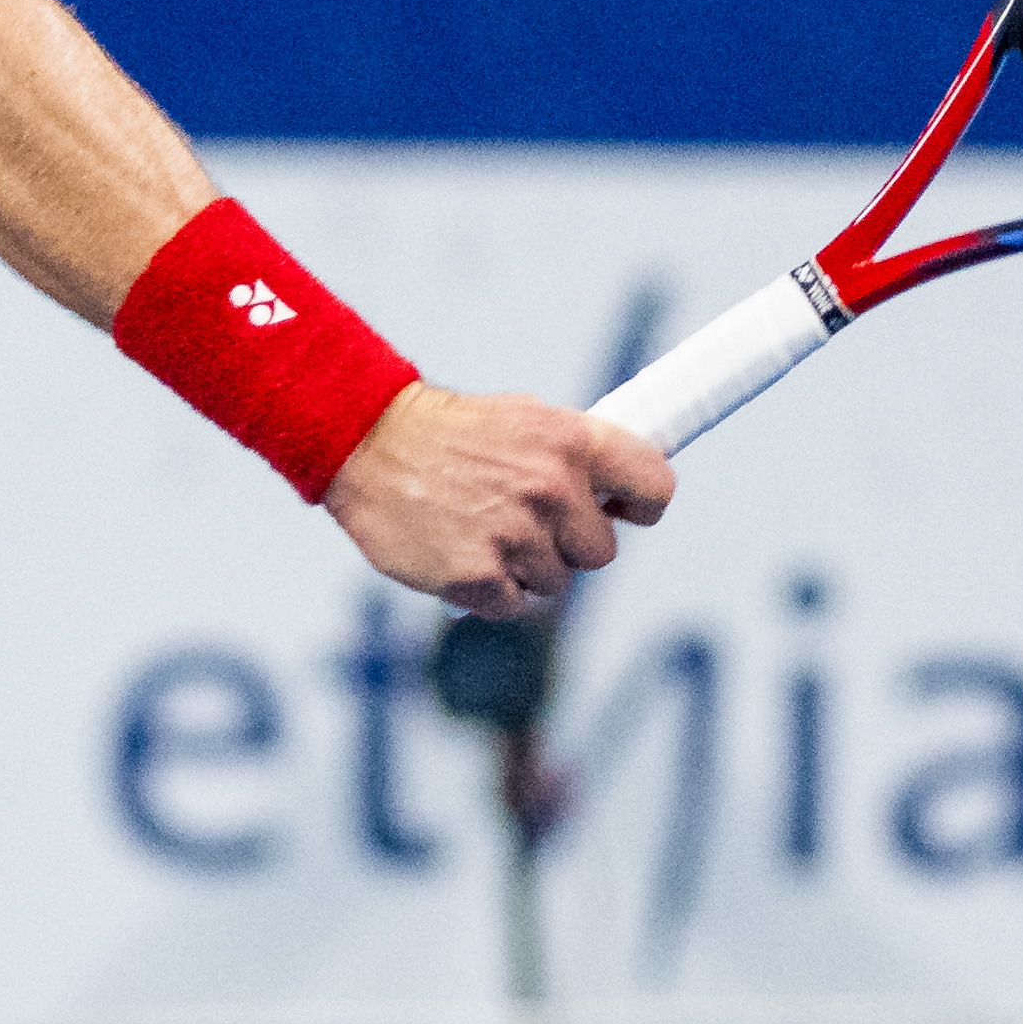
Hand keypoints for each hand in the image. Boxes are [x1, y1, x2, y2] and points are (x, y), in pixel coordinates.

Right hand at [319, 384, 674, 616]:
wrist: (367, 443)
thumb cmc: (450, 433)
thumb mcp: (524, 418)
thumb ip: (575, 455)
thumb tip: (618, 491)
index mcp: (571, 441)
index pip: (655, 487)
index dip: (640, 506)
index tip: (621, 510)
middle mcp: (549, 488)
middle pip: (601, 552)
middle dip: (569, 544)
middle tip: (524, 519)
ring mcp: (512, 536)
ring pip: (556, 583)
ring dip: (525, 568)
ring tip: (483, 530)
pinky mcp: (476, 577)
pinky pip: (514, 605)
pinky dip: (491, 591)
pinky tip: (464, 554)